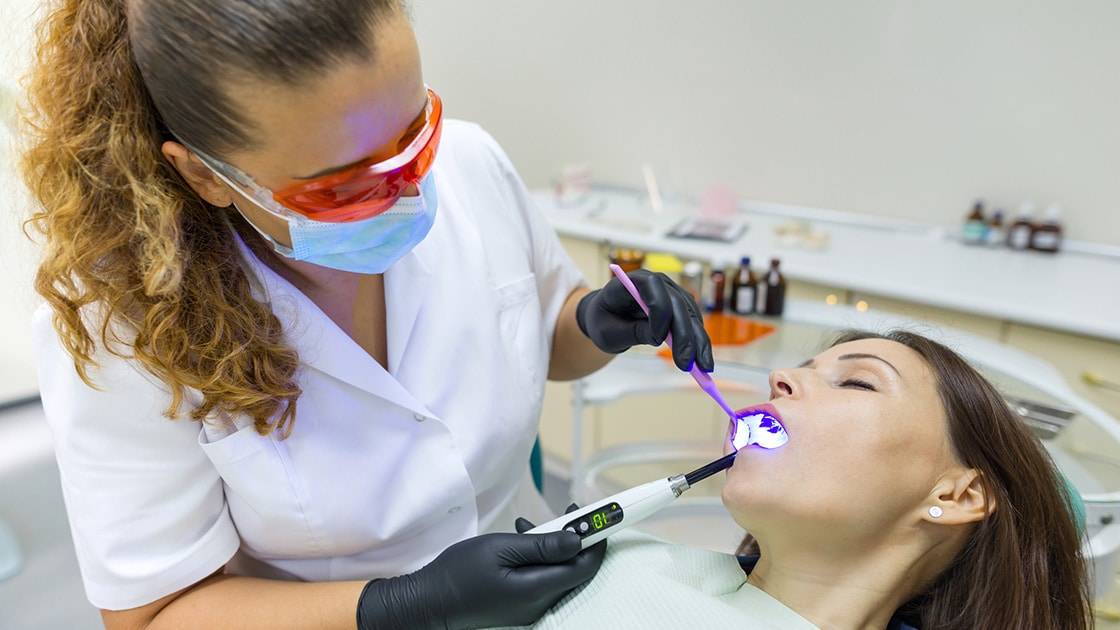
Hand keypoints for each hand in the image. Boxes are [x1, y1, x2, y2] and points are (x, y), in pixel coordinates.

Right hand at [356, 516, 605, 629]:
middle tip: (569, 511)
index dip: (597, 540)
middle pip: (574, 569)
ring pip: (558, 571)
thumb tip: (577, 540)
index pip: (584, 566)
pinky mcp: (520, 604)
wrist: (428, 602)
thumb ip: (542, 546)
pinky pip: (542, 578)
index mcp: (537, 590)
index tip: (600, 515)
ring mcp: (529, 606)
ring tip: (532, 524)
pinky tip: (522, 539)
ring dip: (554, 545)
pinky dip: (539, 556)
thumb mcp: (500, 549)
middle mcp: (539, 603)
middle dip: (576, 538)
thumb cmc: (460, 572)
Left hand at [576, 269, 713, 371]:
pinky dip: (699, 341)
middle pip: (677, 304)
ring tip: (702, 368)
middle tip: (685, 364)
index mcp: (634, 281)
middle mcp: (658, 283)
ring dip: (698, 341)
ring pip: (691, 315)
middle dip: (684, 335)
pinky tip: (701, 361)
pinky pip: (694, 323)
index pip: (653, 287)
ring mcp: (672, 293)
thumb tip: (658, 338)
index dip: (659, 311)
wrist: (608, 317)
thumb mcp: (609, 332)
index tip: (658, 340)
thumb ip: (632, 332)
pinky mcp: (681, 307)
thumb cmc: (604, 321)